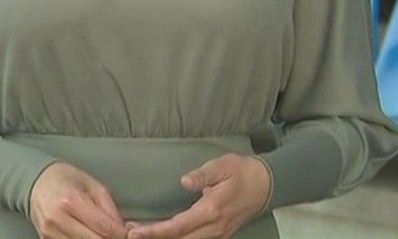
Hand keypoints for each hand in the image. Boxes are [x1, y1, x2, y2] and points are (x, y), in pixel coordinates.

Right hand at [29, 160, 130, 237]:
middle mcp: (57, 220)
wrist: (37, 182)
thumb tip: (125, 231)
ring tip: (104, 232)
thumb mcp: (94, 186)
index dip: (121, 234)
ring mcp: (50, 233)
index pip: (104, 228)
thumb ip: (110, 210)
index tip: (130, 234)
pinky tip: (89, 233)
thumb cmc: (68, 179)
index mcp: (71, 201)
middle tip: (119, 234)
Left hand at [123, 153, 270, 238]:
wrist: (269, 185)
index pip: (177, 226)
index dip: (154, 232)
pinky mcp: (219, 234)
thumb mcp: (224, 165)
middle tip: (128, 233)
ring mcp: (217, 234)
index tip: (134, 232)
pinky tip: (164, 233)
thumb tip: (184, 181)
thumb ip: (204, 175)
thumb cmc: (244, 172)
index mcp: (211, 211)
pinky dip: (176, 238)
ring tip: (141, 233)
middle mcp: (213, 228)